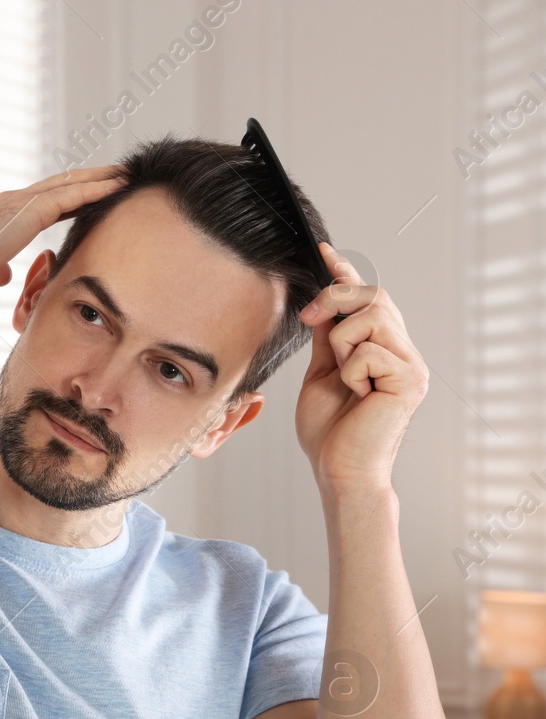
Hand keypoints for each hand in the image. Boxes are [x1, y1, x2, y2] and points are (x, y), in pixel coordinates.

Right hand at [0, 165, 126, 313]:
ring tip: (127, 173)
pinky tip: (118, 185)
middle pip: (62, 185)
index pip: (46, 203)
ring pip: (70, 184)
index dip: (73, 198)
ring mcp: (20, 204)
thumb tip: (3, 274)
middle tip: (119, 174)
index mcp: (3, 218)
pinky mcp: (27, 212)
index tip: (94, 195)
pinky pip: (70, 197)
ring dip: (101, 179)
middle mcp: (13, 203)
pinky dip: (96, 190)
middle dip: (91, 180)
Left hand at [294, 242, 427, 495]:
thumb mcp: (321, 373)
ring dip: (341, 344)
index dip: (345, 272)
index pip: (368, 300)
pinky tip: (358, 396)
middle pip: (373, 295)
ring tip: (343, 377)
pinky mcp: (410, 378)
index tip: (323, 250)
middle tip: (309, 318)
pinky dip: (349, 371)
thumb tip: (323, 304)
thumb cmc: (329, 431)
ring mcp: (410, 364)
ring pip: (369, 317)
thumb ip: (328, 339)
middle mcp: (403, 352)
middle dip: (335, 298)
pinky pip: (368, 350)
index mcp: (382, 350)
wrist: (338, 469)